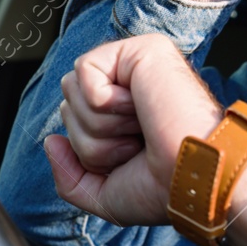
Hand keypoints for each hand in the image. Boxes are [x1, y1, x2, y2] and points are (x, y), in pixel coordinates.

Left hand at [43, 33, 246, 245]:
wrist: (196, 178)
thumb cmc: (165, 189)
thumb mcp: (105, 195)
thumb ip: (70, 176)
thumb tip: (50, 141)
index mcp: (126, 116)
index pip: (74, 121)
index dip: (91, 151)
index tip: (134, 160)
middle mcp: (132, 87)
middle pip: (68, 106)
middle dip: (93, 140)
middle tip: (138, 144)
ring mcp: (137, 65)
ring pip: (72, 91)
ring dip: (101, 125)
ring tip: (142, 127)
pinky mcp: (141, 50)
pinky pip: (85, 72)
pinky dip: (105, 102)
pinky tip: (140, 108)